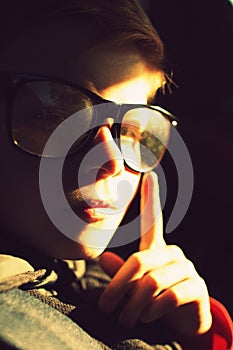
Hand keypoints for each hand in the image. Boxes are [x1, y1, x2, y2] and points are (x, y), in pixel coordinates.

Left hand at [98, 172, 211, 335]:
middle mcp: (172, 254)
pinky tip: (147, 317)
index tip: (148, 175)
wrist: (183, 324)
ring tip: (126, 318)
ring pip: (152, 281)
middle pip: (140, 260)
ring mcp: (186, 270)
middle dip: (119, 285)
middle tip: (106, 307)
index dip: (150, 198)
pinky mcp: (197, 288)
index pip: (153, 220)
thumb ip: (121, 274)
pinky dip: (153, 309)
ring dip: (134, 304)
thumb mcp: (134, 287)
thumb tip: (102, 259)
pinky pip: (170, 296)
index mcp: (156, 249)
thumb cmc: (153, 300)